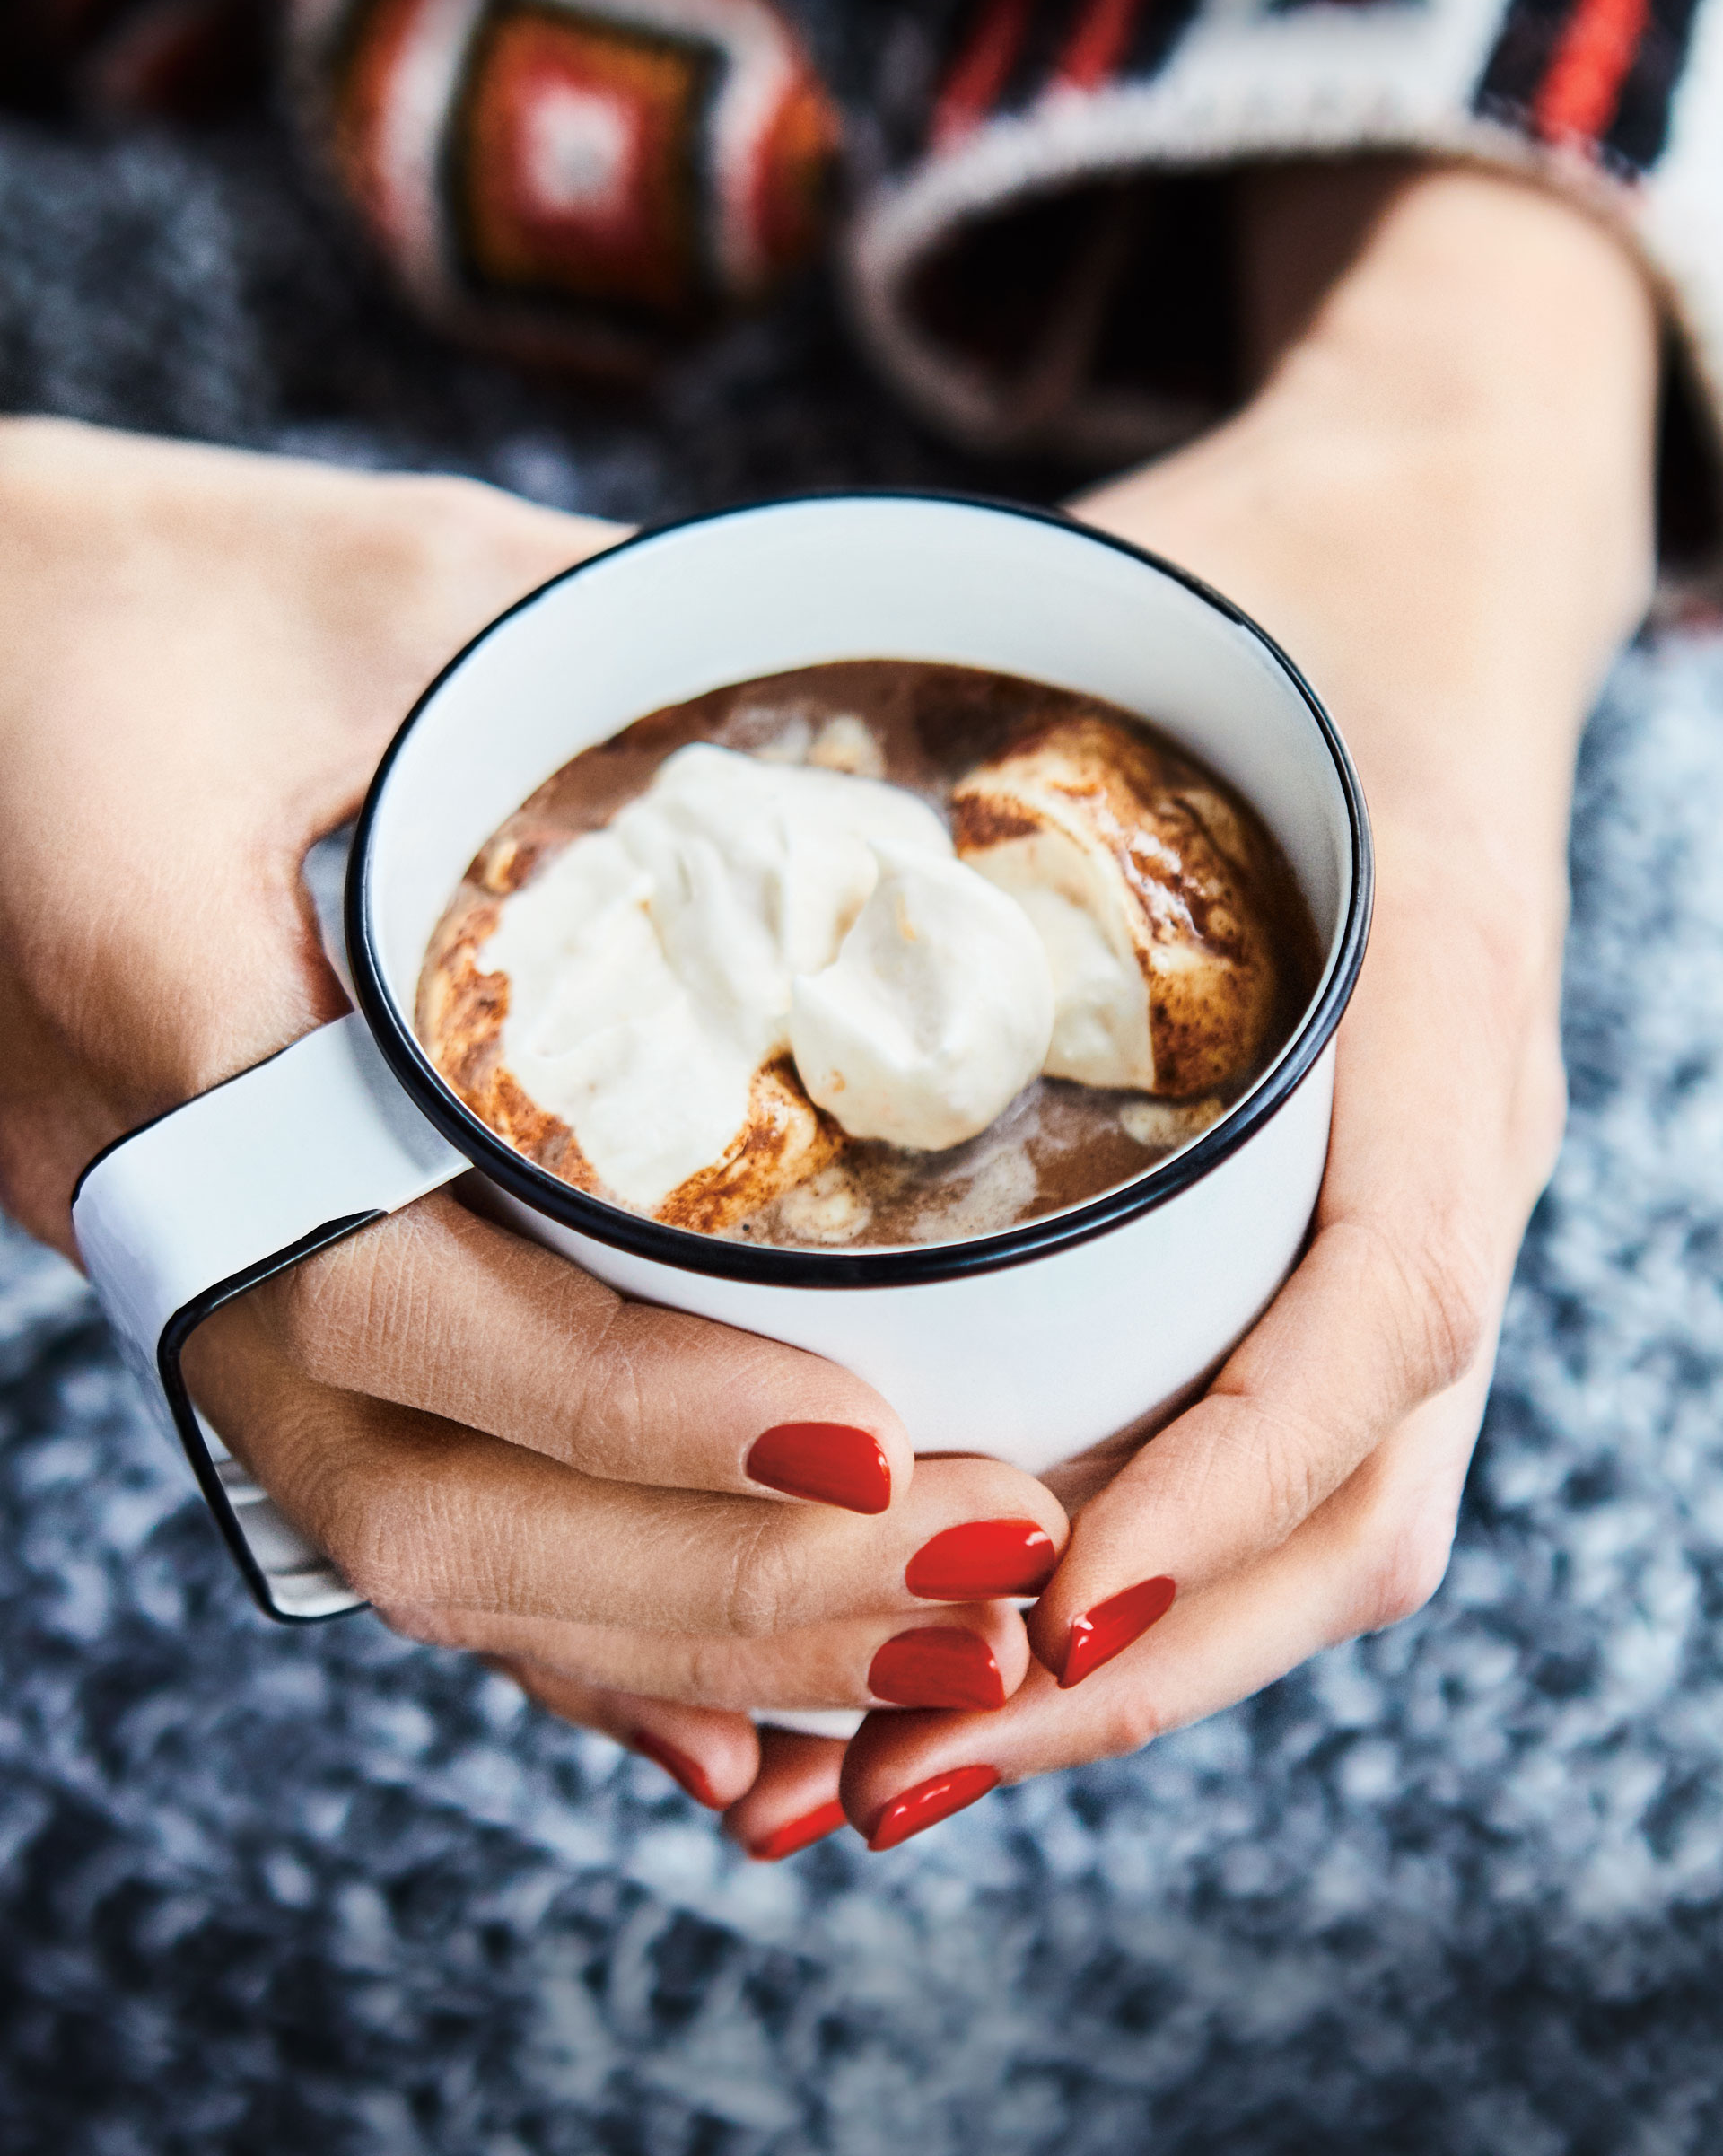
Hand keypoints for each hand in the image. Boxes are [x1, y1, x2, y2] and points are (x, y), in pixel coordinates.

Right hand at [0, 419, 1065, 1806]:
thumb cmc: (124, 588)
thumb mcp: (380, 574)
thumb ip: (602, 642)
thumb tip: (862, 690)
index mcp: (169, 1027)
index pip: (392, 1286)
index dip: (627, 1399)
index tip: (862, 1435)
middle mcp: (160, 1209)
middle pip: (418, 1493)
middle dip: (711, 1574)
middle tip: (982, 1565)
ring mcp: (186, 1276)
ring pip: (412, 1543)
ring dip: (674, 1628)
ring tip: (926, 1642)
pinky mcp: (236, 1290)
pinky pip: (394, 1502)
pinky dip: (564, 1624)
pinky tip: (732, 1710)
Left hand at [720, 165, 1659, 1856]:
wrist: (1429, 559)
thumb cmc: (1272, 600)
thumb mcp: (1146, 640)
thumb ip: (958, 743)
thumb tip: (631, 786)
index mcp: (1430, 1012)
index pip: (1386, 1307)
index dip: (1230, 1476)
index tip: (1048, 1589)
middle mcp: (1454, 1152)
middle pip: (1365, 1498)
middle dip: (1144, 1663)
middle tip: (893, 1760)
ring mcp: (1421, 1208)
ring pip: (1338, 1522)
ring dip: (1138, 1673)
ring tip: (894, 1759)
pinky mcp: (1351, 1233)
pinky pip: (1296, 1456)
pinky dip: (1158, 1579)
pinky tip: (977, 1632)